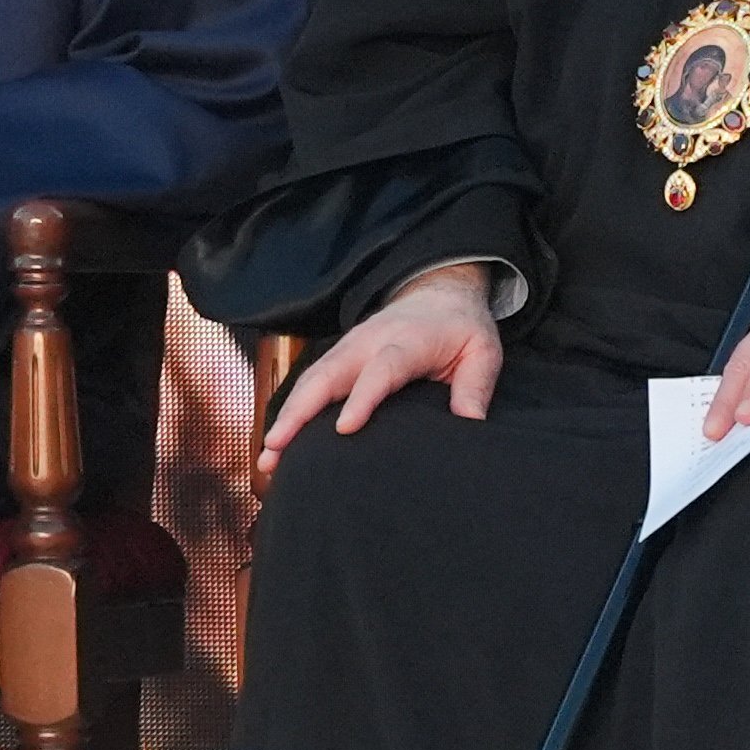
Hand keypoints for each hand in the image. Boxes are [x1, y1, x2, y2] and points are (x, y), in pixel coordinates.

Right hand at [262, 264, 507, 459]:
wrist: (436, 293)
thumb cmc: (461, 329)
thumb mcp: (483, 351)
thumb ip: (476, 386)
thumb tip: (469, 422)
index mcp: (406, 342)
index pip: (380, 370)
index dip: (362, 398)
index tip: (343, 428)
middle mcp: (367, 344)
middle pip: (326, 376)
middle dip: (298, 411)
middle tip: (276, 447)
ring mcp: (347, 350)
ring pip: (309, 382)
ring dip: (285, 417)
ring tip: (267, 456)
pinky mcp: (337, 359)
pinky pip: (308, 385)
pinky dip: (290, 412)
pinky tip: (276, 444)